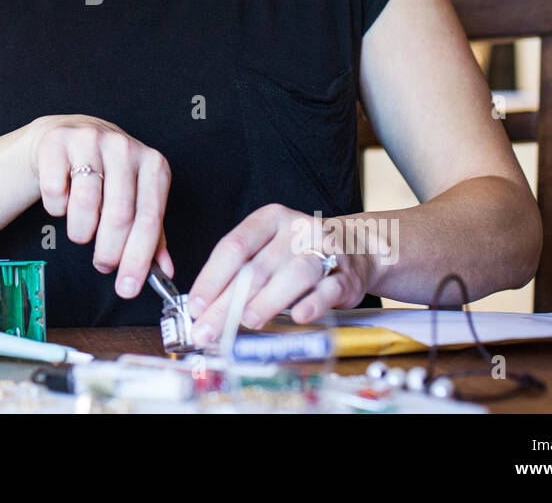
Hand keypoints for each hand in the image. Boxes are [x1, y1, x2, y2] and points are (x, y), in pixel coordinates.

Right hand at [24, 115, 174, 297]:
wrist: (72, 136)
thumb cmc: (109, 174)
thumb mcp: (138, 197)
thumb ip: (152, 234)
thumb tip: (165, 271)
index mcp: (153, 164)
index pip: (149, 218)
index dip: (138, 258)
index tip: (127, 287)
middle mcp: (124, 147)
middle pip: (119, 214)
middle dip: (109, 251)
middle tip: (103, 265)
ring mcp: (90, 140)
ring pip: (85, 204)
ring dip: (81, 231)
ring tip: (83, 232)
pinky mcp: (58, 142)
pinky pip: (55, 191)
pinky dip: (57, 209)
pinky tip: (64, 203)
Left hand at [187, 204, 372, 346]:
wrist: (356, 249)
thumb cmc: (298, 254)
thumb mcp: (268, 251)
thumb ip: (240, 275)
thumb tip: (205, 312)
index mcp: (269, 220)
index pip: (233, 247)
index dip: (211, 278)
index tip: (195, 305)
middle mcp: (296, 230)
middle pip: (257, 268)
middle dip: (228, 303)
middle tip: (209, 330)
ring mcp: (324, 250)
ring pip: (294, 275)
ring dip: (267, 302)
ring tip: (247, 321)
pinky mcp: (346, 275)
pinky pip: (328, 290)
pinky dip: (313, 305)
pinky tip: (298, 317)